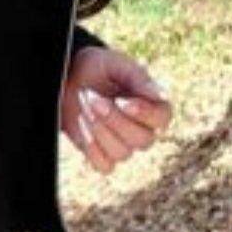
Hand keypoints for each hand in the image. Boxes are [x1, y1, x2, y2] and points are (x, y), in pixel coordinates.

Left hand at [62, 46, 172, 173]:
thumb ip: (139, 78)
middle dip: (115, 120)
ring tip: (85, 108)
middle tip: (95, 100)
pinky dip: (92, 148)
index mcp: (152, 105)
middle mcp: (143, 129)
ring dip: (100, 131)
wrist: (69, 77)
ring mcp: (123, 145)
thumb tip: (163, 95)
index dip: (145, 114)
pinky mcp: (103, 156)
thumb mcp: (116, 65)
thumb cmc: (97, 68)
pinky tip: (82, 126)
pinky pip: (105, 166)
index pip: (162, 118)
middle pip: (143, 140)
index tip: (123, 101)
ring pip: (123, 153)